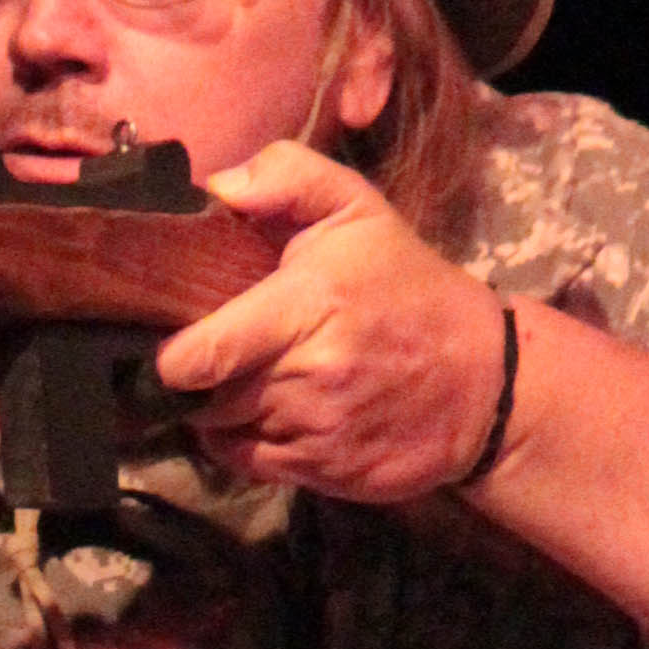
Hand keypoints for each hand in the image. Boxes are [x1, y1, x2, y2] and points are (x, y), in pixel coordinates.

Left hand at [151, 142, 508, 505]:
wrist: (482, 379)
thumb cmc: (409, 288)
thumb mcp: (359, 210)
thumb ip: (287, 176)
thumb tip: (218, 187)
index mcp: (309, 305)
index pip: (206, 353)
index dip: (169, 357)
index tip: (166, 343)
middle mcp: (309, 375)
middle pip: (206, 396)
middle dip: (194, 380)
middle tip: (205, 357)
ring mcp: (316, 430)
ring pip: (225, 430)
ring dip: (221, 409)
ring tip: (245, 379)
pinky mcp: (323, 472)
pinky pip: (250, 463)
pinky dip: (242, 442)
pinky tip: (264, 413)